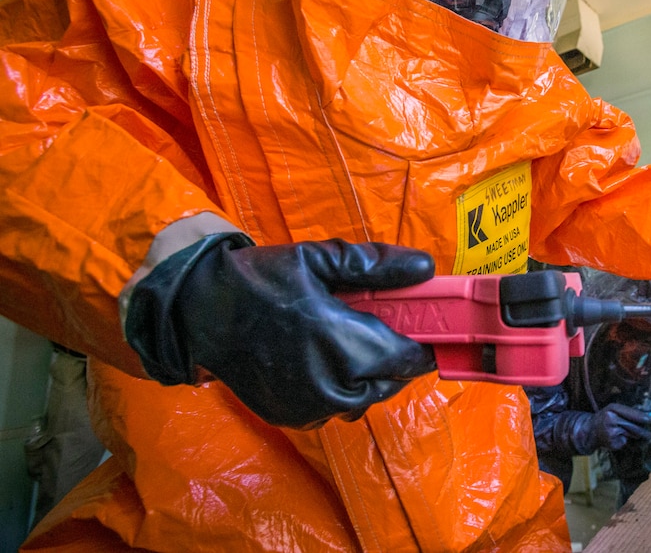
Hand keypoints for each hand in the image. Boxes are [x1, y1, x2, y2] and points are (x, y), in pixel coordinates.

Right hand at [124, 234, 436, 428]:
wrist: (198, 312)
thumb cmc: (260, 279)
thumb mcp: (318, 259)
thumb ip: (375, 265)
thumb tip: (426, 266)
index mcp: (337, 340)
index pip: (405, 357)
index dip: (424, 345)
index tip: (428, 329)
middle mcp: (327, 381)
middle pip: (389, 380)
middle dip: (396, 358)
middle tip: (388, 330)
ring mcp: (307, 404)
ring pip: (364, 399)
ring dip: (370, 377)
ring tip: (356, 344)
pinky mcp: (291, 416)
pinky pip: (335, 409)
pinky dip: (342, 389)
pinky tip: (328, 361)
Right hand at [581, 403, 650, 451]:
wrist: (590, 430)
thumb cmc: (606, 418)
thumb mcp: (614, 411)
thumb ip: (627, 413)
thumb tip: (648, 417)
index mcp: (612, 408)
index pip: (629, 412)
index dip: (641, 416)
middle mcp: (610, 419)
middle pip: (632, 425)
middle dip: (643, 430)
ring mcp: (610, 432)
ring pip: (630, 434)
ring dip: (638, 435)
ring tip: (644, 436)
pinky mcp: (611, 443)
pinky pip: (624, 441)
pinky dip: (625, 441)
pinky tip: (620, 438)